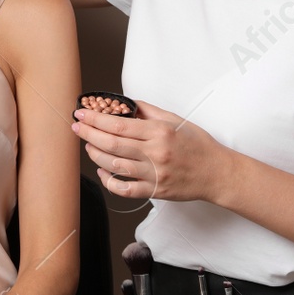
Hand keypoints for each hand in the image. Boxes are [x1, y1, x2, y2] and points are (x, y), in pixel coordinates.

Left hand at [72, 98, 230, 201]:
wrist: (217, 173)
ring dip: (95, 155)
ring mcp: (154, 174)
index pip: (119, 124)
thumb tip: (124, 103)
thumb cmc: (198, 145)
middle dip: (88, 134)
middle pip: (112, 144)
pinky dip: (109, 181)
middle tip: (76, 127)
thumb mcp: (176, 120)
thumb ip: (148, 111)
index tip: (81, 114)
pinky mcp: (155, 191)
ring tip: (88, 145)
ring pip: (114, 166)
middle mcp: (155, 153)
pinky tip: (102, 171)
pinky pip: (125, 189)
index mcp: (159, 132)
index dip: (95, 119)